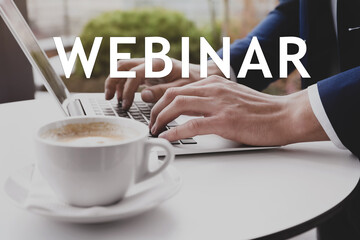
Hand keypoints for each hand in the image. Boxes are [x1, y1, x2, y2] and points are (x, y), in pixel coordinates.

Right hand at [104, 58, 223, 108]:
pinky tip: (121, 96)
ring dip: (115, 82)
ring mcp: (148, 65)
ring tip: (112, 98)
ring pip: (124, 68)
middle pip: (123, 66)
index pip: (135, 74)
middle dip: (113, 81)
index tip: (125, 105)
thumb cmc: (195, 81)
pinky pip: (130, 74)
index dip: (127, 90)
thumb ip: (162, 91)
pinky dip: (122, 84)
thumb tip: (143, 95)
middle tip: (110, 99)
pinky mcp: (148, 71)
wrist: (202, 74)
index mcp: (159, 64)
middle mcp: (151, 61)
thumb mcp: (182, 88)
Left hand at [150, 76, 328, 145]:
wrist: (285, 115)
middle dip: (155, 108)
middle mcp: (213, 88)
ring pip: (177, 105)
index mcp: (214, 82)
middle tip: (151, 122)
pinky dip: (175, 132)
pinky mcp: (225, 121)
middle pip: (172, 93)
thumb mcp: (232, 96)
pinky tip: (167, 138)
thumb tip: (195, 110)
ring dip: (160, 118)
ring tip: (155, 130)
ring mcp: (218, 104)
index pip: (179, 86)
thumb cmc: (261, 110)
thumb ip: (213, 98)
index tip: (155, 110)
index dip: (161, 98)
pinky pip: (192, 125)